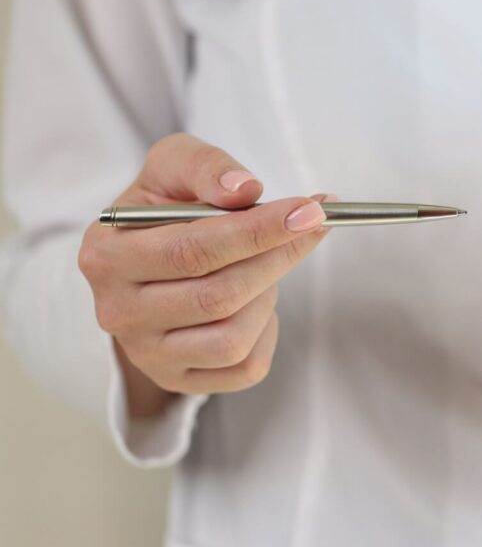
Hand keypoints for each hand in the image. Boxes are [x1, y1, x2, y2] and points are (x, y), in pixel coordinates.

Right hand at [78, 133, 331, 415]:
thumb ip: (205, 166)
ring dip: (268, 295)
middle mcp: (118, 312)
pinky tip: (257, 302)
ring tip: (264, 264)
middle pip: (219, 296)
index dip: (258, 231)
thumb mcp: (172, 167)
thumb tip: (244, 189)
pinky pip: (245, 368)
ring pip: (234, 338)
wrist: (149, 261)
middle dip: (277, 257)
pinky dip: (267, 331)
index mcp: (105, 256)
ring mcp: (147, 354)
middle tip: (312, 225)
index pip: (193, 250)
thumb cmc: (166, 208)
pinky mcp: (179, 380)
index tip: (309, 211)